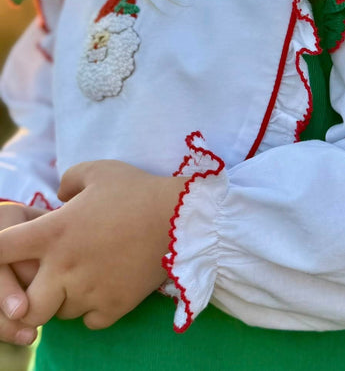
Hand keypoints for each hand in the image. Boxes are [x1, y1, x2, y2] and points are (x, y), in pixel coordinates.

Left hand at [0, 161, 184, 330]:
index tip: (13, 253)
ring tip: (86, 277)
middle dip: (32, 298)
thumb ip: (68, 181)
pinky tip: (106, 286)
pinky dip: (94, 309)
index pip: (0, 251)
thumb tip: (59, 196)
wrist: (179, 217)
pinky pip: (91, 321)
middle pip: (25, 307)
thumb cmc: (136, 190)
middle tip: (52, 279)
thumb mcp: (98, 171)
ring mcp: (90, 290)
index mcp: (54, 232)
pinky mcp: (115, 305)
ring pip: (60, 314)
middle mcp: (65, 267)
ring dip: (67, 299)